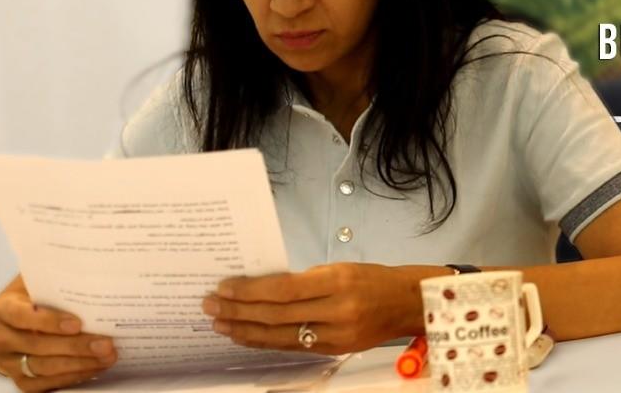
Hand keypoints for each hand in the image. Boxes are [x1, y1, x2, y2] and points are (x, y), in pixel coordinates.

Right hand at [0, 284, 116, 391]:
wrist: (13, 322)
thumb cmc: (34, 297)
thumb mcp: (40, 283)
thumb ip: (58, 280)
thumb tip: (93, 271)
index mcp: (2, 309)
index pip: (20, 316)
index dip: (49, 321)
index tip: (77, 324)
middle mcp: (0, 338)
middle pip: (37, 346)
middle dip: (75, 346)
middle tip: (106, 344)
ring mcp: (8, 362)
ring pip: (43, 367)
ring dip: (79, 364)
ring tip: (107, 357)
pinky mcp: (21, 380)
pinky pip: (46, 384)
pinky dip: (73, 376)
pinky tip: (95, 368)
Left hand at [201, 263, 428, 354]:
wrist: (410, 303)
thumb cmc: (374, 278)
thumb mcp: (341, 268)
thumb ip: (305, 280)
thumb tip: (263, 287)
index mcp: (338, 281)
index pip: (284, 289)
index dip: (250, 290)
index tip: (224, 287)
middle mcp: (337, 310)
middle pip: (277, 315)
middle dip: (239, 310)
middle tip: (210, 305)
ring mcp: (336, 335)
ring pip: (281, 336)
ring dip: (246, 330)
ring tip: (220, 324)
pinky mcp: (335, 350)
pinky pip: (293, 347)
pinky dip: (266, 342)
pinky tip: (247, 336)